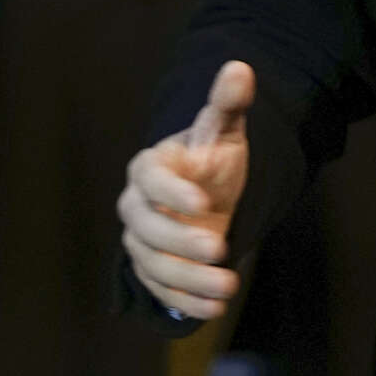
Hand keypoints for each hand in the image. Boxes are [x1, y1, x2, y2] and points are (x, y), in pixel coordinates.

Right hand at [118, 60, 253, 318]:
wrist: (207, 196)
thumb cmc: (211, 160)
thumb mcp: (222, 132)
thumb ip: (227, 104)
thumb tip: (240, 68)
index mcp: (150, 167)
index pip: (150, 178)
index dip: (172, 191)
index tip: (204, 201)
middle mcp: (136, 207)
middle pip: (146, 229)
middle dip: (181, 241)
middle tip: (222, 247)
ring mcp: (141, 242)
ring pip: (152, 266)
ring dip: (188, 279)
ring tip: (229, 287)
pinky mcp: (151, 272)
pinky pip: (160, 290)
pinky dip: (184, 302)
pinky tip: (215, 308)